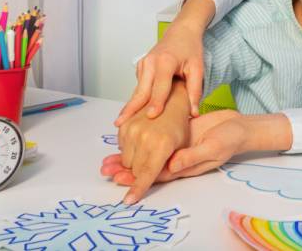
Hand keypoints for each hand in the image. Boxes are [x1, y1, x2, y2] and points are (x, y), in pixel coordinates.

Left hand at [101, 109, 240, 190]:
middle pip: (147, 168)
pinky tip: (124, 140)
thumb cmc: (230, 138)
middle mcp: (176, 159)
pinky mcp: (174, 135)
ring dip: (127, 159)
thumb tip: (172, 164)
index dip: (140, 183)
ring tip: (106, 162)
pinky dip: (137, 142)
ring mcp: (174, 147)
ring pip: (146, 156)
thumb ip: (192, 156)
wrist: (238, 126)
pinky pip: (153, 142)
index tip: (124, 192)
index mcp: (185, 166)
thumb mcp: (213, 147)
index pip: (157, 176)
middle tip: (106, 171)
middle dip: (125, 171)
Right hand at [103, 83, 190, 203]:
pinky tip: (141, 141)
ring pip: (126, 160)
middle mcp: (145, 137)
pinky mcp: (125, 125)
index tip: (128, 201)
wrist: (171, 100)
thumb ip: (169, 165)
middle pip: (134, 170)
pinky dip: (129, 149)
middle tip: (151, 162)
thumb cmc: (179, 126)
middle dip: (141, 173)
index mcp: (162, 145)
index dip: (137, 190)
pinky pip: (121, 148)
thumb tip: (153, 179)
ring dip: (134, 162)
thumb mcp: (180, 147)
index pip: (146, 174)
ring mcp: (133, 130)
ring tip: (148, 149)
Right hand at [114, 0, 214, 125]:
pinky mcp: (141, 68)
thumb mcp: (197, 68)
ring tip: (122, 123)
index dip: (156, 102)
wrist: (181, 32)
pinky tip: (134, 113)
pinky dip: (137, 99)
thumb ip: (195, 91)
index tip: (151, 116)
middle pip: (141, 90)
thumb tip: (194, 113)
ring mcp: (143, 65)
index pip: (160, 86)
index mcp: (165, 61)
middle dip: (131, 108)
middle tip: (121, 124)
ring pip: (138, 90)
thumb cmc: (190, 49)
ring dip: (131, 106)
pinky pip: (139, 87)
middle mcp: (150, 63)